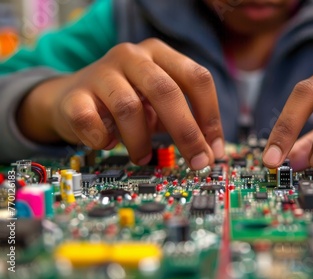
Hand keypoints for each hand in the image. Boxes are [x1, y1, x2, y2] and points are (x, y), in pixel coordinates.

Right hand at [17, 38, 224, 168]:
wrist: (70, 98)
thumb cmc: (127, 102)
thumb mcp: (159, 104)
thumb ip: (185, 119)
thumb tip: (211, 152)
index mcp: (160, 54)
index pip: (196, 77)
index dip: (210, 115)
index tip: (214, 148)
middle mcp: (131, 56)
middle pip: (165, 90)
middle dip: (186, 132)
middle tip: (197, 161)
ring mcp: (100, 72)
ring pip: (129, 108)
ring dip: (140, 141)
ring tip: (142, 156)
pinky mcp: (74, 95)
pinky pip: (90, 121)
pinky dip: (103, 140)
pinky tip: (107, 143)